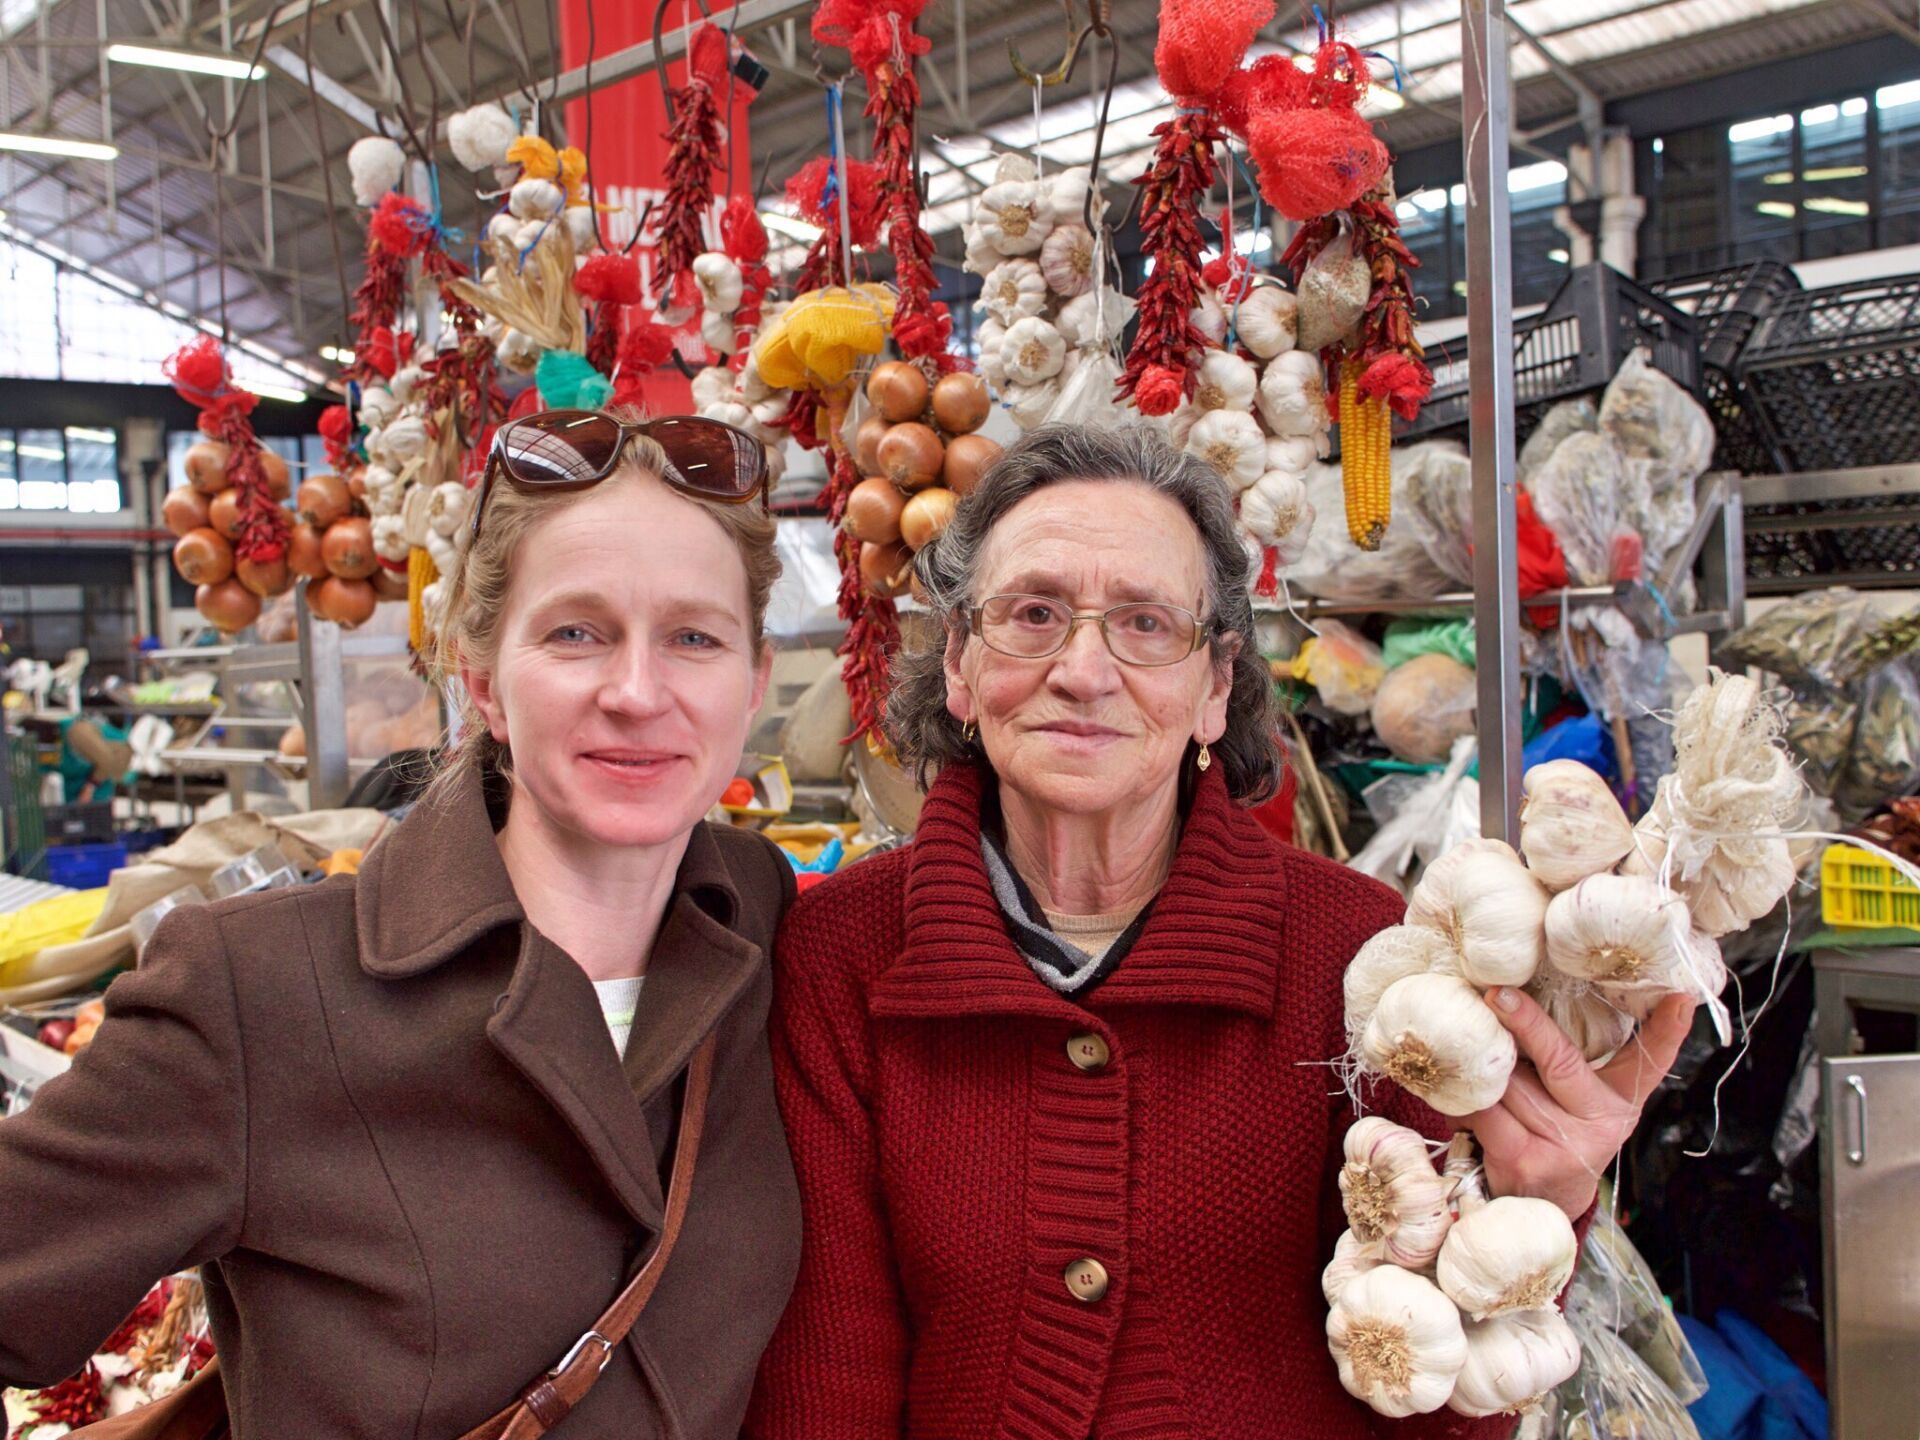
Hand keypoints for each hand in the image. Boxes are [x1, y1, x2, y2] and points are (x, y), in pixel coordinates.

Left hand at [1466, 987, 1695, 1220]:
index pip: (1651, 1061)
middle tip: (1499, 994)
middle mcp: (1602, 1121)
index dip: (1667, 1030)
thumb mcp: (1577, 1096)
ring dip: (1486, 1067)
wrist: (1542, 1200)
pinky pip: (1484, 1109)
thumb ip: (1565, 1056)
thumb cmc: (1555, 1128)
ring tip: (1477, 1059)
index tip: (1680, 998)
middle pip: (1560, 1060)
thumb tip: (1521, 991)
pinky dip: (1468, 1095)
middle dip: (1526, 1023)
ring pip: (1510, 1082)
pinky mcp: (1524, 1159)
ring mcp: (1564, 1144)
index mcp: (1622, 1098)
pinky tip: (1465, 1090)